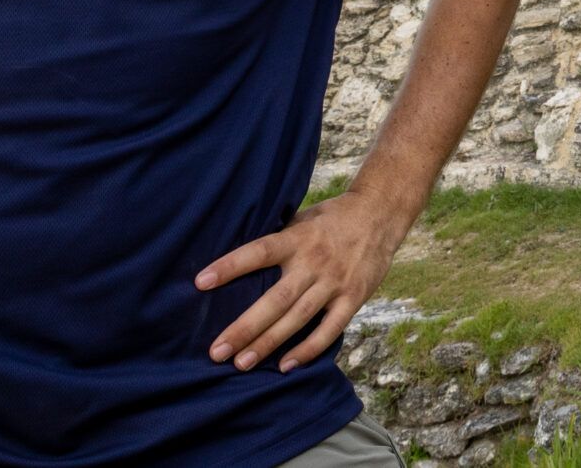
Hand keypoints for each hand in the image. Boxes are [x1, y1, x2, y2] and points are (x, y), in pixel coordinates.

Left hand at [196, 192, 411, 373]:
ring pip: (297, 319)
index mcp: (297, 238)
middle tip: (217, 351)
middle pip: (275, 300)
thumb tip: (239, 258)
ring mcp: (334, 283)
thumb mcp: (302, 219)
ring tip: (241, 363)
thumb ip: (278, 239)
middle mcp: (313, 262)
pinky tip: (286, 366)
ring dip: (269, 344)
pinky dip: (308, 350)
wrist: (380, 215)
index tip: (201, 283)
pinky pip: (329, 330)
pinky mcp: (353, 298)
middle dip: (244, 327)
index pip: (258, 252)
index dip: (230, 266)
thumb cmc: (332, 218)